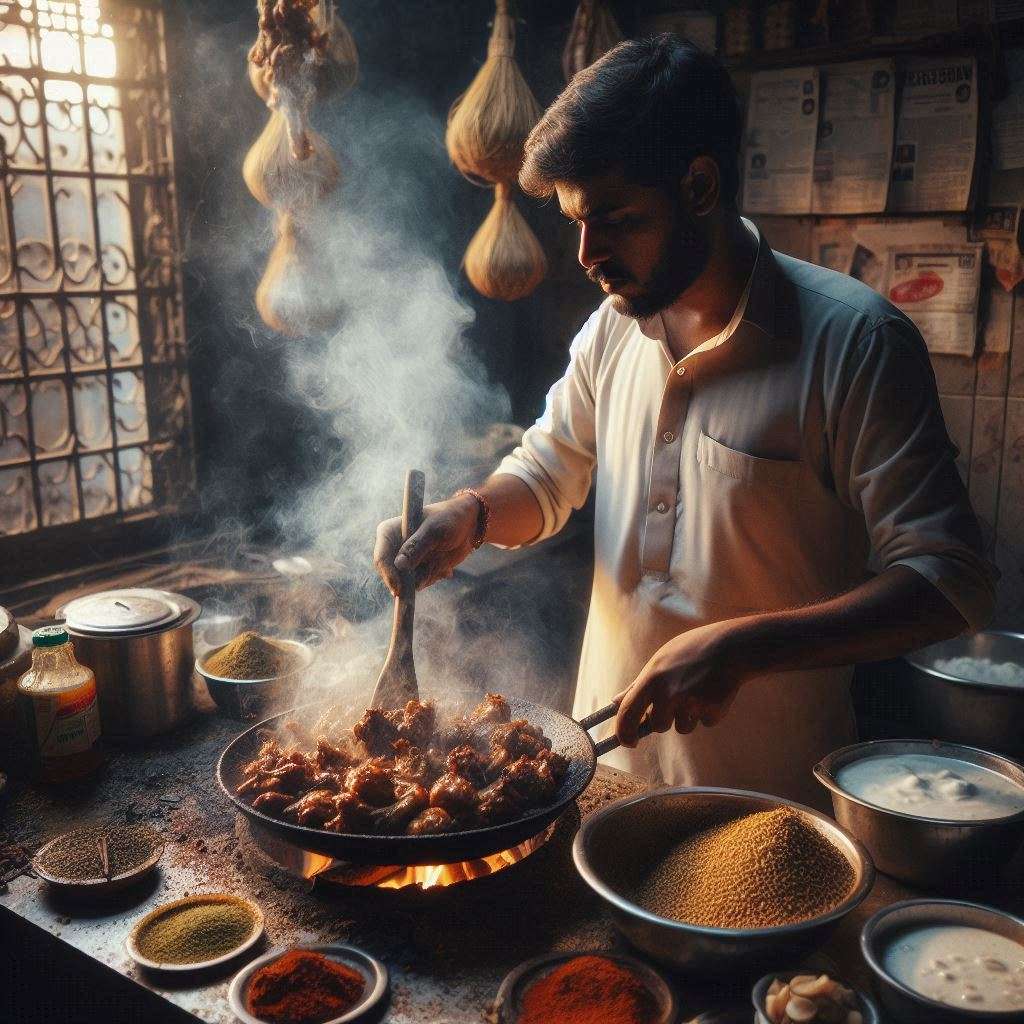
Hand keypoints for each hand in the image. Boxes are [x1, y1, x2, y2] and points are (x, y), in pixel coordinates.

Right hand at [373, 494, 479, 594]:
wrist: (468, 523)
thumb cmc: (450, 519)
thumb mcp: (435, 531)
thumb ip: (417, 546)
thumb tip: (399, 564)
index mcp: (389, 532)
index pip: (381, 558)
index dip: (389, 575)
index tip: (400, 589)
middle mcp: (394, 547)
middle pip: (392, 575)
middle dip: (411, 579)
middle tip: (432, 572)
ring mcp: (406, 560)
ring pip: (407, 582)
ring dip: (427, 576)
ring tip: (442, 561)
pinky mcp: (418, 568)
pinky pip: (420, 582)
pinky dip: (433, 577)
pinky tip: (445, 565)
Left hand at [614, 622, 749, 746]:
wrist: (732, 646)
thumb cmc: (692, 650)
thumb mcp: (660, 660)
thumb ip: (637, 685)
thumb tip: (615, 702)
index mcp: (651, 678)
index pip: (627, 714)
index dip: (623, 733)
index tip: (627, 741)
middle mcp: (668, 693)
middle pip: (657, 726)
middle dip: (663, 720)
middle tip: (676, 701)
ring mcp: (691, 703)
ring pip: (682, 728)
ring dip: (687, 716)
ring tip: (697, 689)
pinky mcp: (712, 711)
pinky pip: (704, 723)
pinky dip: (707, 713)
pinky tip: (712, 692)